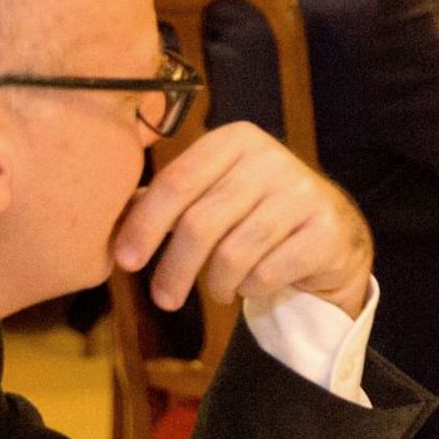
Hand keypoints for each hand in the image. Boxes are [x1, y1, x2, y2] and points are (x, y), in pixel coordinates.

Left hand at [111, 122, 372, 318]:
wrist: (332, 236)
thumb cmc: (256, 215)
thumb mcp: (213, 195)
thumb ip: (165, 199)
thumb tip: (106, 219)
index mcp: (235, 140)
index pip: (177, 182)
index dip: (145, 225)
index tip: (125, 261)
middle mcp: (271, 157)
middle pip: (201, 222)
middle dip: (175, 268)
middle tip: (163, 298)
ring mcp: (303, 192)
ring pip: (234, 252)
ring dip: (216, 284)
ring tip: (217, 292)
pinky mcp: (325, 229)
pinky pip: (268, 271)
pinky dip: (251, 288)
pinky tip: (252, 285)